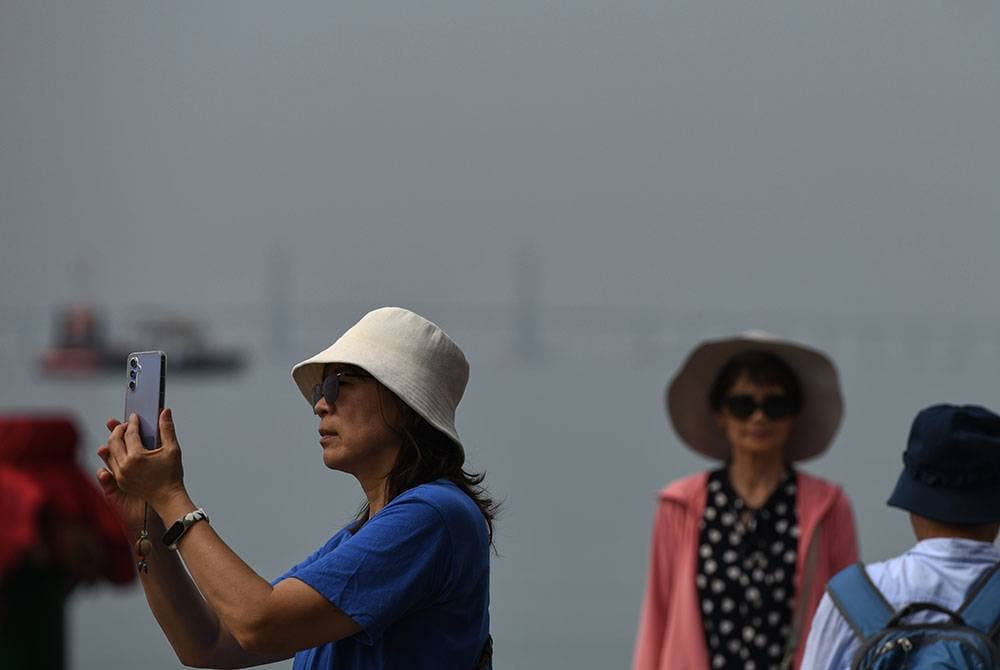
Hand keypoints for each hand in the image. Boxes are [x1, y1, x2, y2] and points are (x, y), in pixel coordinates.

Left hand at [97, 409, 185, 523]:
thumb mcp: (172, 450)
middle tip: (127, 424)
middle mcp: (124, 466)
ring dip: (114, 441)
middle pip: (114, 441)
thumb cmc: (172, 474)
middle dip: (119, 429)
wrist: (167, 498)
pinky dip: (114, 453)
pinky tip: (121, 449)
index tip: (135, 416)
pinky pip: (111, 463)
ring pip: (109, 452)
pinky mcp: (119, 481)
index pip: (130, 433)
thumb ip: (167, 429)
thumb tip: (166, 411)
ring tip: (122, 434)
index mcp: (137, 457)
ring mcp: (120, 475)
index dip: (133, 422)